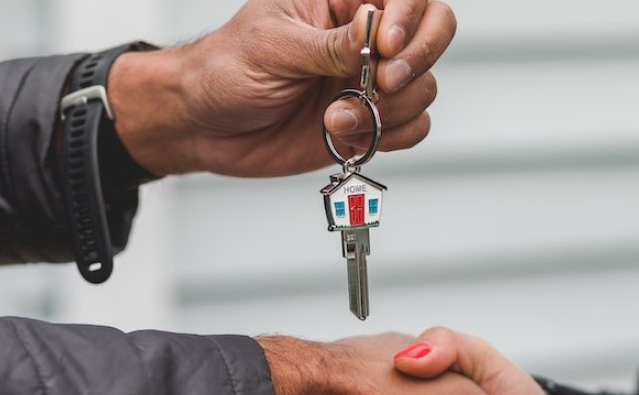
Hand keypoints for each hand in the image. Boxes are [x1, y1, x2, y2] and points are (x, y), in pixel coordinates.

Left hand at [108, 0, 455, 176]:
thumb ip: (331, 45)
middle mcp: (365, 37)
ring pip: (424, 87)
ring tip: (334, 120)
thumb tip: (377, 30)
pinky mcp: (370, 122)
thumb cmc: (226, 71)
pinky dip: (390, 137)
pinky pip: (413, 127)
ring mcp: (371, 81)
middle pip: (434, 31)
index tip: (386, 47)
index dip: (409, 18)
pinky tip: (346, 137)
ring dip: (388, 111)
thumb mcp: (274, 47)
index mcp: (342, 0)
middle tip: (382, 85)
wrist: (204, 127)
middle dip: (417, 62)